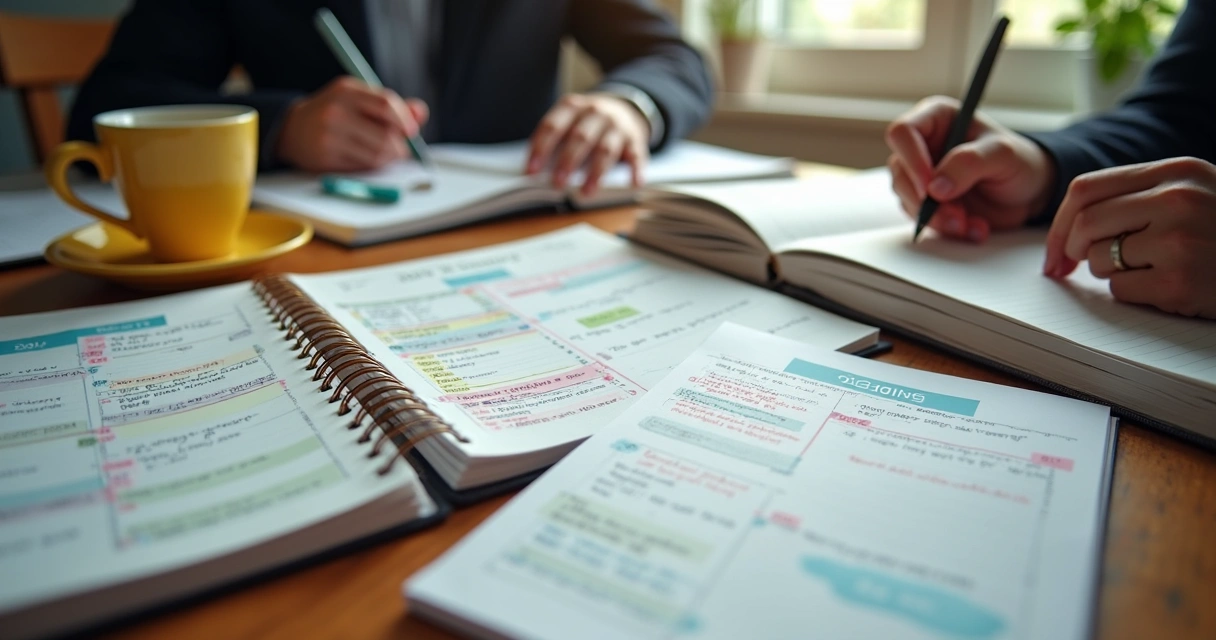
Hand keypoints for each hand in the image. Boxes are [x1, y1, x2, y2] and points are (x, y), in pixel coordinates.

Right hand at [276, 76, 428, 172]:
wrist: (292, 128)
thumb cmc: (334, 112)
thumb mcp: (357, 99)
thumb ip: (389, 105)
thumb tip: (420, 114)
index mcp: (347, 92)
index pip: (385, 104)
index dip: (405, 120)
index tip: (412, 132)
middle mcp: (336, 112)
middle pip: (385, 135)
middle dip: (400, 146)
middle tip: (402, 149)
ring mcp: (329, 137)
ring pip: (376, 155)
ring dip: (388, 158)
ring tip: (385, 154)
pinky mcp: (326, 159)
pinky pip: (362, 168)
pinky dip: (371, 166)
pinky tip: (365, 158)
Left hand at [525, 93, 649, 196]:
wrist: (626, 108)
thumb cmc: (587, 122)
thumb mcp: (569, 121)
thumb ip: (553, 141)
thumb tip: (534, 173)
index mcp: (573, 106)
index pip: (553, 126)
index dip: (541, 149)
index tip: (530, 172)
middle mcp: (596, 112)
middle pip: (580, 137)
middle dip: (567, 162)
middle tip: (556, 184)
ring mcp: (618, 126)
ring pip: (606, 149)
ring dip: (595, 173)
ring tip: (585, 193)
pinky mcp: (636, 140)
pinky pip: (636, 156)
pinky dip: (635, 170)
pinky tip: (633, 184)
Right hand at [885, 96, 1055, 241]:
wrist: (1029, 194)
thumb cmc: (1019, 162)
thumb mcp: (1002, 154)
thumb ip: (969, 163)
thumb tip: (936, 187)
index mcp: (936, 119)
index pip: (902, 132)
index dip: (912, 159)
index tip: (931, 186)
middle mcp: (922, 145)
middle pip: (899, 171)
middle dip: (926, 199)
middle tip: (956, 213)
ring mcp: (921, 175)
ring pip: (907, 199)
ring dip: (937, 218)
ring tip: (969, 222)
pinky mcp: (925, 202)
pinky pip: (921, 219)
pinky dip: (946, 229)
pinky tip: (972, 227)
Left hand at [1042, 157, 1215, 318]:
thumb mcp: (1195, 193)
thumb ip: (1143, 194)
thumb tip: (1071, 222)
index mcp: (1177, 171)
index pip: (1087, 189)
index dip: (1059, 223)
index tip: (1055, 248)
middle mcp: (1177, 199)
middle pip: (1085, 224)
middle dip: (1072, 250)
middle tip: (1075, 266)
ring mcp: (1179, 240)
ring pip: (1099, 259)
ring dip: (1109, 272)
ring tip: (1149, 270)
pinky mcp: (1180, 281)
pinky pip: (1121, 289)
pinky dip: (1134, 294)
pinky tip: (1167, 287)